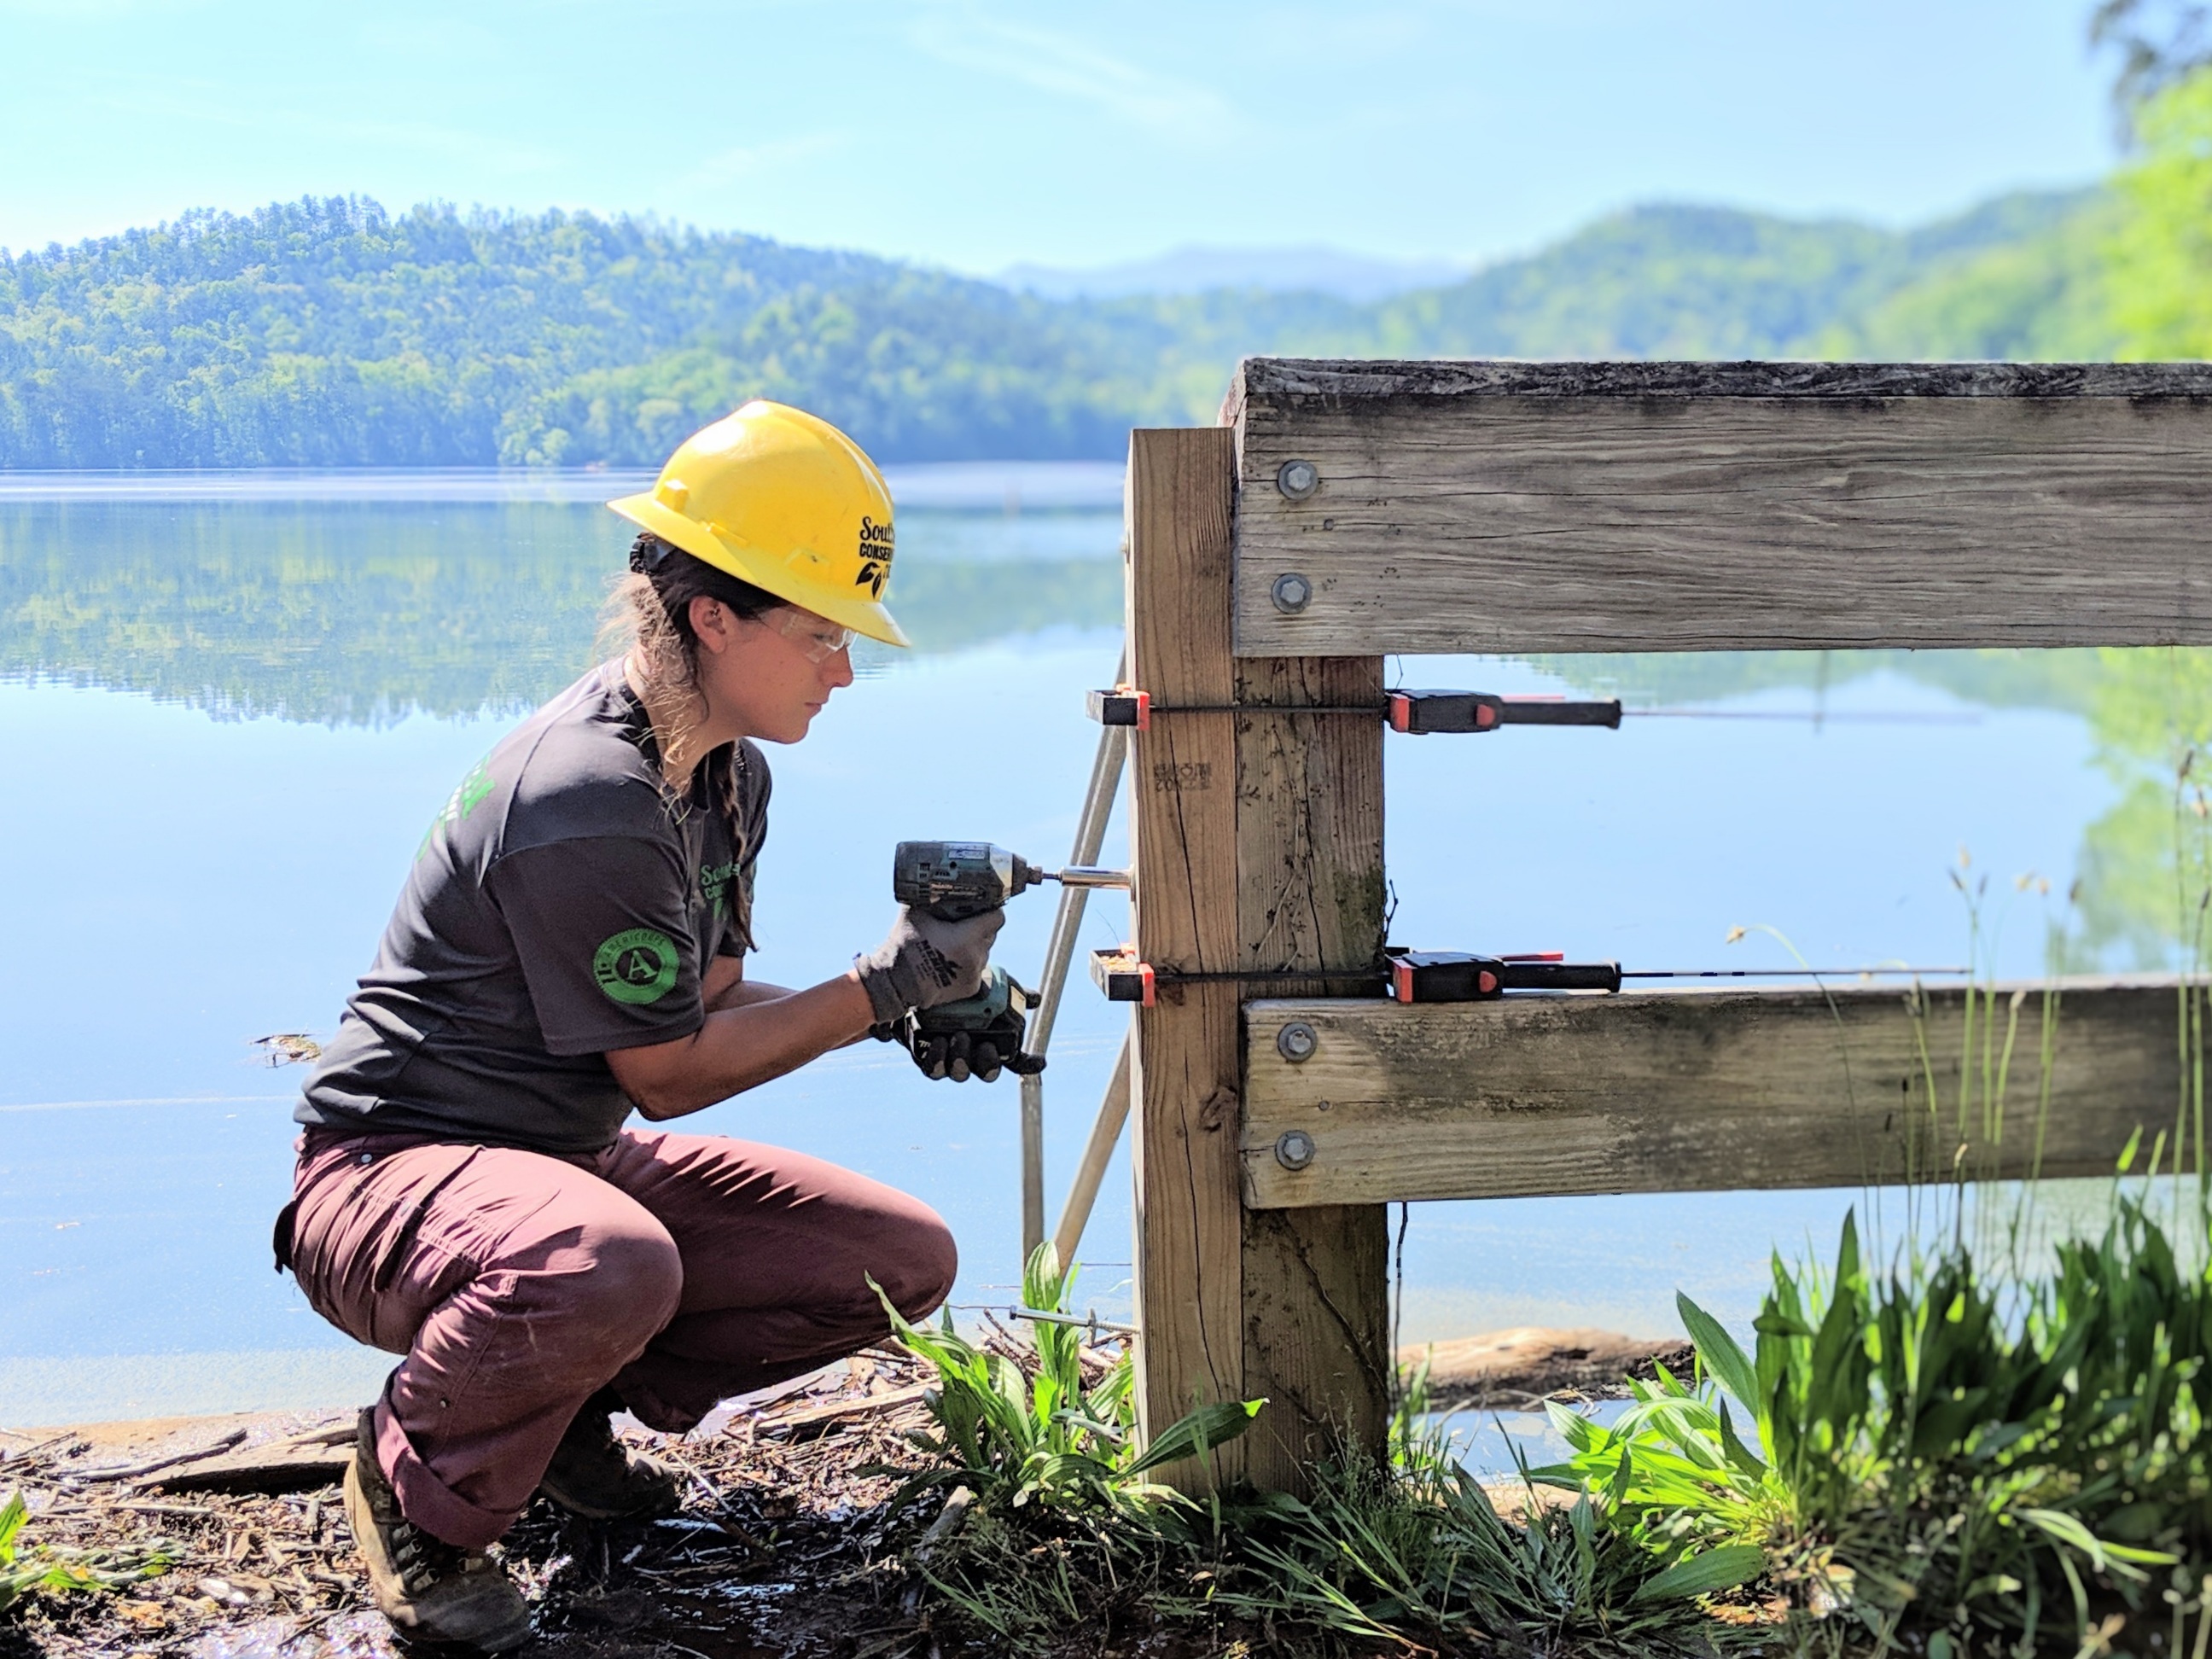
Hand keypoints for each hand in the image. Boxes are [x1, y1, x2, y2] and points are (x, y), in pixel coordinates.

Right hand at [852, 906, 1004, 1023]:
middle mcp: (977, 957)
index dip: (990, 910)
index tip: (981, 907)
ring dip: (974, 946)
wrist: (897, 984)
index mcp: (968, 937)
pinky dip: (967, 964)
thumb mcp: (914, 914)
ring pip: (984, 952)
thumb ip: (929, 897)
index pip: (997, 918)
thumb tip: (933, 883)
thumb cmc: (905, 947)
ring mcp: (975, 974)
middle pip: (990, 934)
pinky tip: (949, 961)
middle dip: (980, 927)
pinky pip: (976, 969)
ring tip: (954, 943)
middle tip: (963, 923)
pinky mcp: (971, 988)